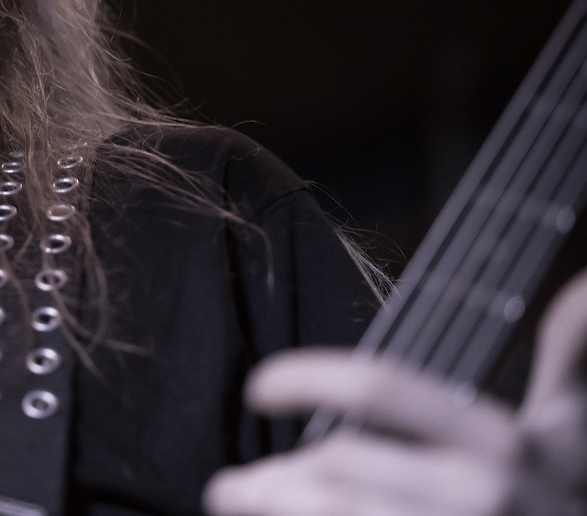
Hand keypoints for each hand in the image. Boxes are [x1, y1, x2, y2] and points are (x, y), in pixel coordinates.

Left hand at [203, 269, 586, 515]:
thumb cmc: (573, 496)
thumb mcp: (580, 428)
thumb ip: (571, 355)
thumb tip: (582, 283)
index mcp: (498, 442)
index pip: (380, 389)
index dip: (307, 380)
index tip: (258, 388)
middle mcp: (479, 495)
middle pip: (340, 471)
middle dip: (270, 480)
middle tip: (226, 486)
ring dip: (274, 513)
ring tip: (237, 507)